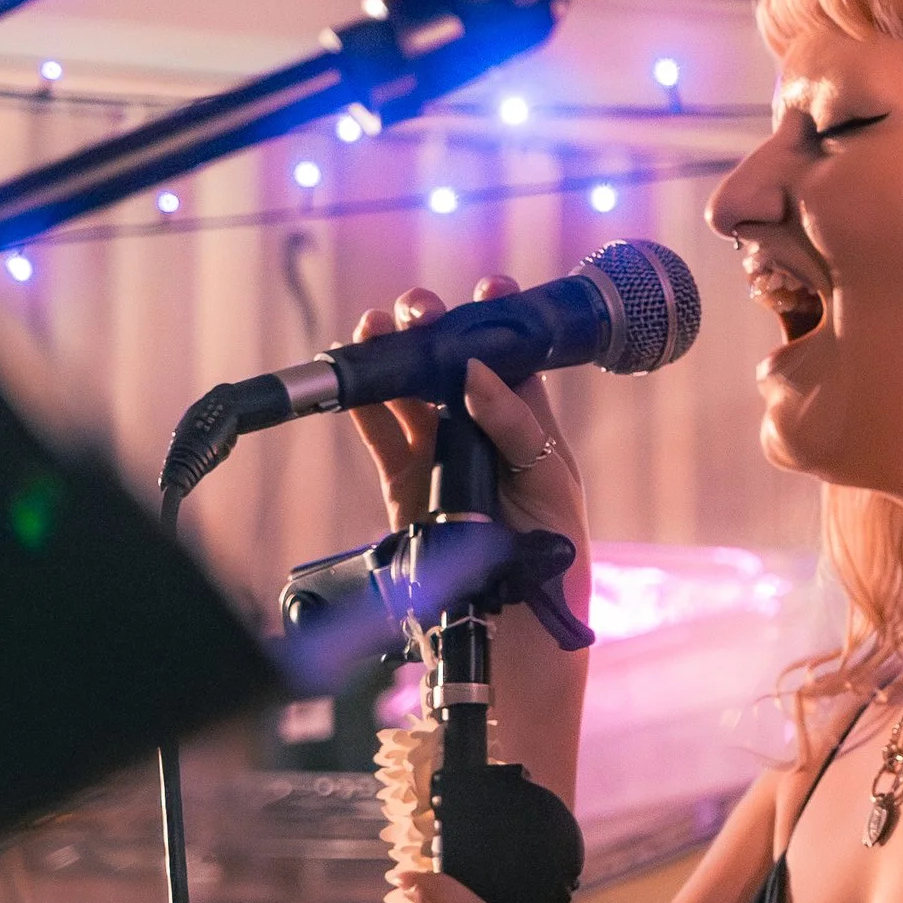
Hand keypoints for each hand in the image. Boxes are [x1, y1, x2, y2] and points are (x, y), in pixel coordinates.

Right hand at [345, 278, 588, 558]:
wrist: (515, 615)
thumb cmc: (549, 546)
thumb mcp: (550, 480)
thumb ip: (513, 426)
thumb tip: (472, 372)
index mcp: (524, 420)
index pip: (508, 360)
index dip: (496, 321)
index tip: (490, 288)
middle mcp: (478, 428)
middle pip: (449, 365)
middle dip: (432, 328)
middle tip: (418, 309)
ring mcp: (438, 451)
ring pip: (409, 390)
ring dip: (392, 356)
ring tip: (376, 326)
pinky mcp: (405, 479)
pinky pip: (380, 432)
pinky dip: (362, 405)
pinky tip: (352, 378)